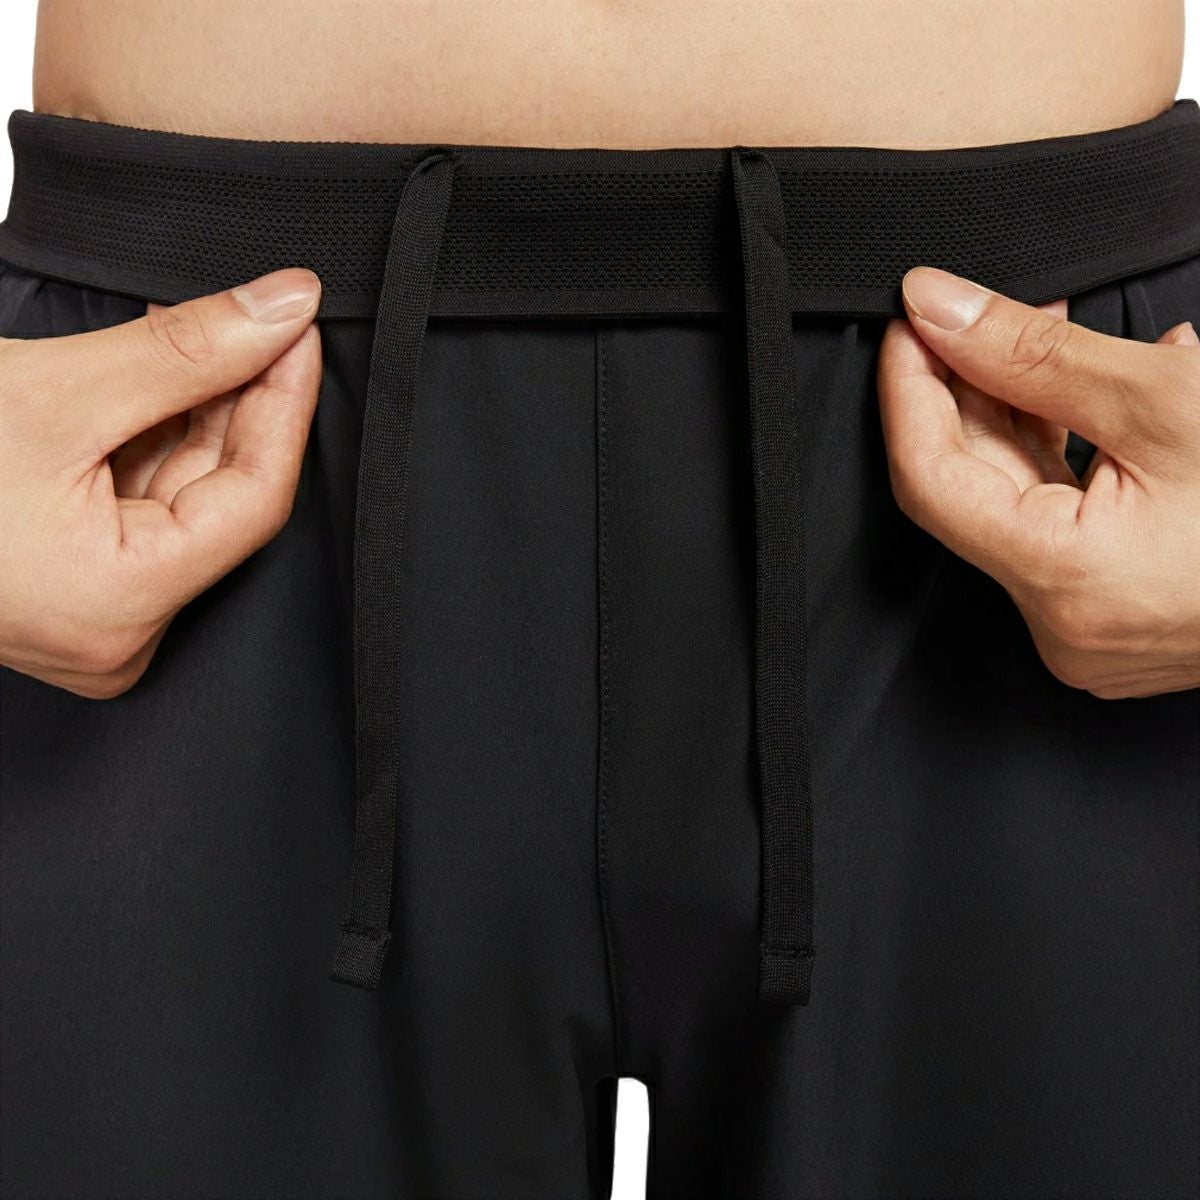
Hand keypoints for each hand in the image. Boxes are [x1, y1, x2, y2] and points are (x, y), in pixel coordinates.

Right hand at [0, 268, 321, 697]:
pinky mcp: (75, 591)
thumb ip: (186, 353)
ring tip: (202, 335)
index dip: (286, 407)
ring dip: (200, 413)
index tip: (300, 328)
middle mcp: (117, 633)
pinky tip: (163, 380)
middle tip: (261, 317)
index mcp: (119, 608)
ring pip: (185, 498)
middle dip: (243, 401)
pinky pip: (143, 508)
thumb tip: (286, 306)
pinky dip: (157, 440)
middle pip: (224, 499)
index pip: (257, 503)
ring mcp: (95, 617)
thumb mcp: (57, 393)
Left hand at [877, 266, 1199, 699]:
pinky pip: (1060, 525)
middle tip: (972, 312)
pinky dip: (1062, 455)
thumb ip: (1034, 353)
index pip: (930, 480)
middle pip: (970, 491)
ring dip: (1018, 414)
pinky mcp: (1118, 614)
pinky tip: (1084, 389)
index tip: (907, 322)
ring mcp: (1093, 629)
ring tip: (1038, 331)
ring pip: (1015, 504)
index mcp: (1068, 586)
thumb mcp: (1166, 399)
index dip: (908, 392)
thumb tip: (938, 305)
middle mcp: (1066, 626)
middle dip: (964, 392)